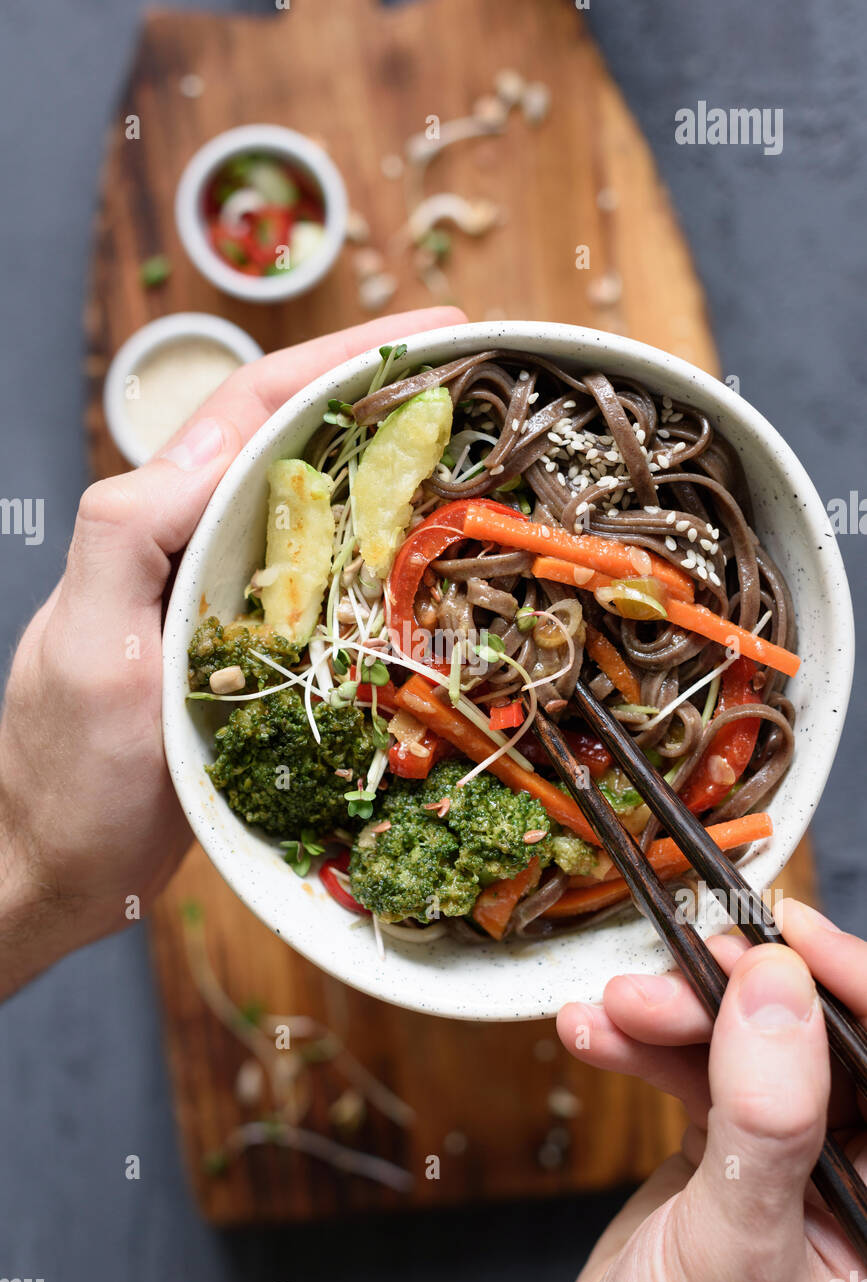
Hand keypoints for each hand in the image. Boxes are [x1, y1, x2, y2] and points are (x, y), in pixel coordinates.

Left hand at [0, 306, 465, 995]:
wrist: (67, 866)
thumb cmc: (70, 771)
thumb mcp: (91, 650)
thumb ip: (126, 537)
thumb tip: (205, 453)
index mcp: (157, 524)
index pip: (255, 410)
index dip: (342, 359)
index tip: (436, 329)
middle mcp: (197, 547)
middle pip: (299, 444)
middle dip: (387, 397)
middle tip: (483, 378)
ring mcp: (231, 601)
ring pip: (322, 512)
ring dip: (396, 470)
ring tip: (482, 451)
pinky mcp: (257, 655)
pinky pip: (330, 590)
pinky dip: (386, 560)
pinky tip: (437, 563)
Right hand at [557, 899, 866, 1281]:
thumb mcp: (737, 1251)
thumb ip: (768, 1124)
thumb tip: (778, 990)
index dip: (860, 986)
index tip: (791, 938)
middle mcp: (860, 1173)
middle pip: (823, 1040)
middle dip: (740, 998)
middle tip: (673, 974)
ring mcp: (797, 1156)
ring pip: (756, 1043)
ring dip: (676, 1016)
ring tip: (613, 1010)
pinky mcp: (735, 1147)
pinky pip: (701, 1070)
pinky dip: (644, 1047)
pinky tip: (596, 1035)